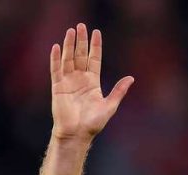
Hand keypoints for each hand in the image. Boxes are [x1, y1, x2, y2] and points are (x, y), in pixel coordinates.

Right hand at [50, 23, 133, 141]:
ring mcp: (68, 82)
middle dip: (81, 41)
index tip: (96, 32)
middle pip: (80, 55)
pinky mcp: (58, 87)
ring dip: (69, 45)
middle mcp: (80, 79)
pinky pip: (56, 70)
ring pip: (68, 59)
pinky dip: (56, 58)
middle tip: (81, 26)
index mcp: (92, 82)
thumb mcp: (110, 106)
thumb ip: (119, 91)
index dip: (95, 46)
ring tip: (70, 31)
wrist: (76, 134)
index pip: (94, 59)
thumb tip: (131, 78)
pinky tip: (57, 47)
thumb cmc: (93, 123)